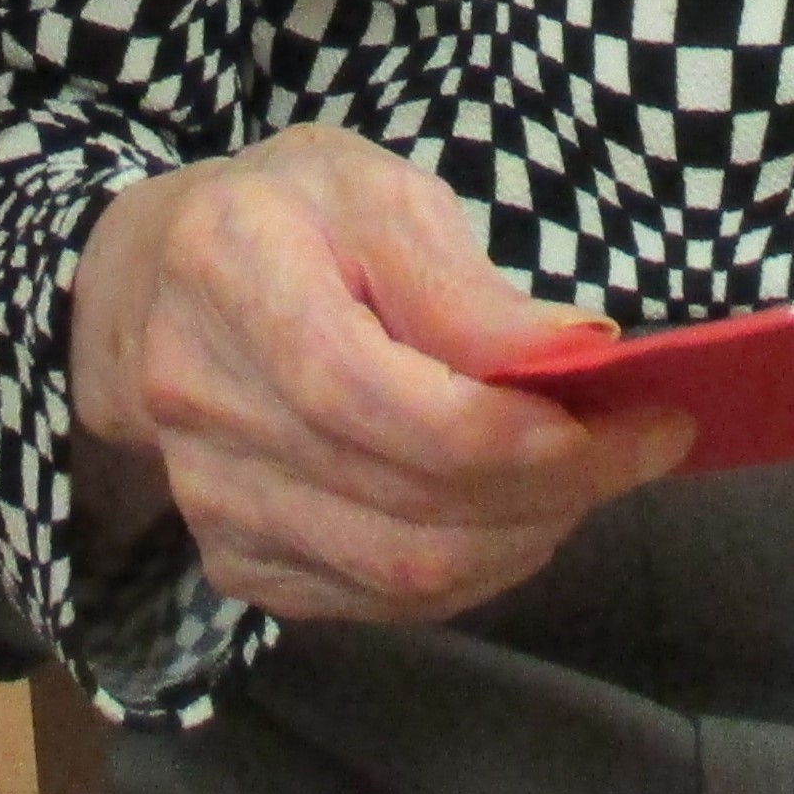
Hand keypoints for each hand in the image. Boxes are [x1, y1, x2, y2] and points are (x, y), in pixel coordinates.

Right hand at [65, 125, 692, 623]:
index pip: (385, 400)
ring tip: (581, 478)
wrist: (152, 284)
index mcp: (232, 270)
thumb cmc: (284, 218)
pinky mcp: (232, 558)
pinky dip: (471, 571)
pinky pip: (376, 603)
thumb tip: (575, 360)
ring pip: (401, 573)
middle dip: (556, 490)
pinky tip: (507, 514)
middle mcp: (200, 396)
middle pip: (407, 502)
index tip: (641, 418)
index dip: (523, 436)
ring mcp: (207, 493)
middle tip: (640, 448)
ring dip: (523, 537)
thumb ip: (462, 283)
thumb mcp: (373, 191)